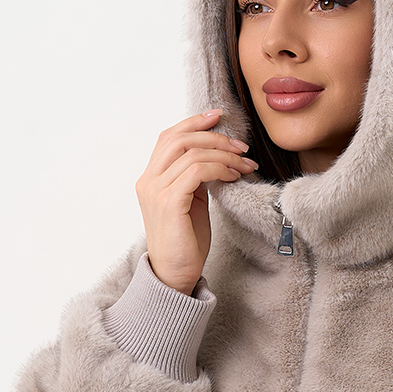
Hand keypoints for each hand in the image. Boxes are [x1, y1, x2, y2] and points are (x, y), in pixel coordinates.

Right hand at [135, 110, 257, 293]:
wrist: (174, 275)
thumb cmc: (185, 242)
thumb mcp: (191, 202)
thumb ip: (195, 178)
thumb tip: (217, 156)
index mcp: (150, 178)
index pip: (169, 137)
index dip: (194, 122)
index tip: (218, 116)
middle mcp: (148, 181)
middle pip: (179, 139)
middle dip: (214, 137)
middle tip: (241, 145)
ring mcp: (156, 191)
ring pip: (191, 153)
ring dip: (223, 154)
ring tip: (244, 164)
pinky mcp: (169, 203)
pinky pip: (197, 171)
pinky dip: (219, 168)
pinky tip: (234, 176)